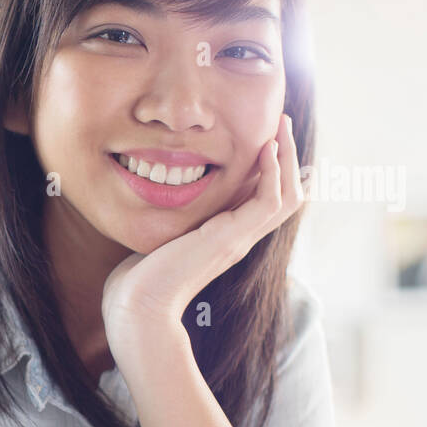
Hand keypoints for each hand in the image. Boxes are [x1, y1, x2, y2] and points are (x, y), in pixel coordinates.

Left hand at [102, 113, 304, 349]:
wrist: (138, 306)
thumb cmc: (140, 278)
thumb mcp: (161, 236)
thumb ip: (173, 217)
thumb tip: (161, 194)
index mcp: (228, 237)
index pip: (266, 200)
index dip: (274, 169)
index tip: (268, 135)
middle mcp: (240, 238)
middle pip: (287, 194)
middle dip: (288, 156)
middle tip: (283, 120)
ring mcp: (239, 240)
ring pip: (288, 195)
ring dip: (288, 157)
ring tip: (282, 124)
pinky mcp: (231, 239)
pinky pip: (269, 201)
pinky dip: (273, 172)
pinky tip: (266, 148)